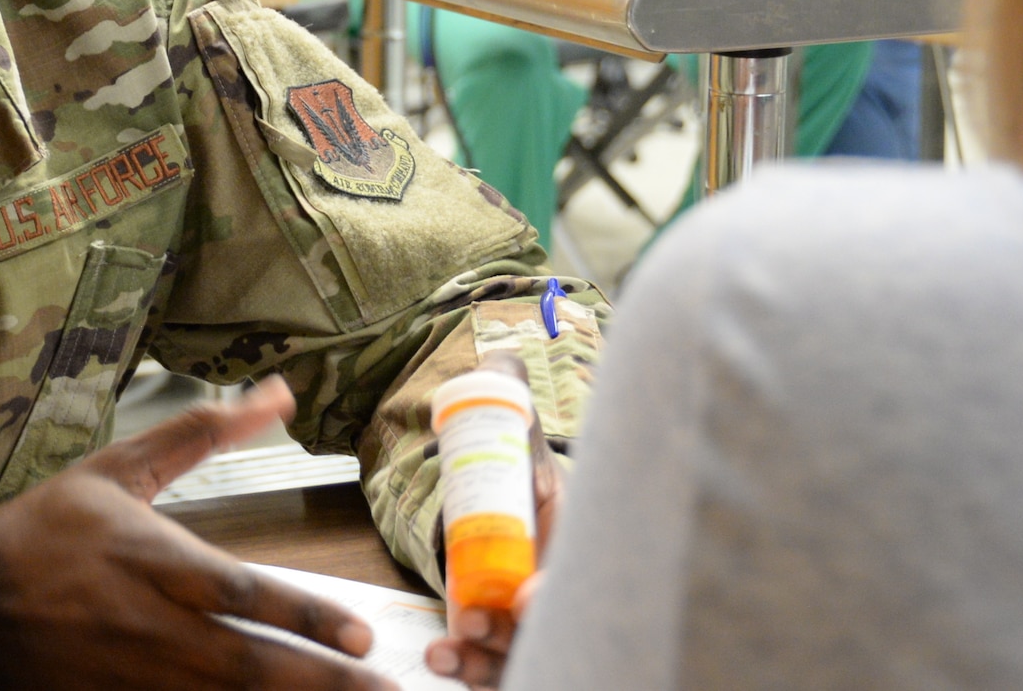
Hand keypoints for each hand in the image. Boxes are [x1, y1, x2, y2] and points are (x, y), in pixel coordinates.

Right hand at [0, 376, 396, 690]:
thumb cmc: (48, 529)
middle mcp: (148, 625)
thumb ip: (200, 433)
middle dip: (319, 682)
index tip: (360, 637)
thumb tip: (276, 393)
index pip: (240, 592)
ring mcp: (131, 676)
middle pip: (245, 663)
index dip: (303, 618)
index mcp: (151, 560)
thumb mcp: (119, 468)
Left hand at [423, 351, 564, 689]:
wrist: (490, 478)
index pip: (582, 572)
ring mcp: (534, 612)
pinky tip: (441, 659)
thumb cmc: (509, 453)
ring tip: (447, 650)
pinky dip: (473, 670)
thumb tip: (499, 363)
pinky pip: (498, 664)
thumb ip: (506, 393)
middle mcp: (564, 579)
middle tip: (472, 624)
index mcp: (577, 532)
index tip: (526, 599)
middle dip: (513, 636)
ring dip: (487, 662)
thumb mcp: (513, 424)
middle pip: (551, 627)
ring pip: (524, 653)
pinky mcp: (503, 631)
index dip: (557, 591)